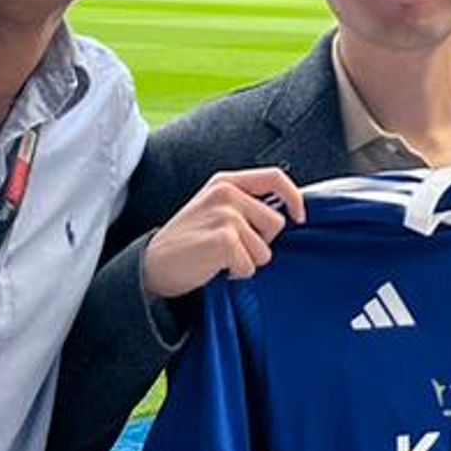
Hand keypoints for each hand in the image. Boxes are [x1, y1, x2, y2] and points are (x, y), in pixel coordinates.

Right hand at [142, 168, 304, 298]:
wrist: (152, 265)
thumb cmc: (187, 241)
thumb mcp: (214, 209)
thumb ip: (245, 204)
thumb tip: (286, 212)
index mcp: (226, 182)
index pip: (275, 177)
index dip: (294, 197)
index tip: (299, 216)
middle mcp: (226, 193)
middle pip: (276, 222)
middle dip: (261, 242)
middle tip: (232, 247)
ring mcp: (225, 215)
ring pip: (265, 249)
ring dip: (247, 260)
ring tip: (219, 257)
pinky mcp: (223, 240)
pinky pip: (250, 265)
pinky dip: (236, 273)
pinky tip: (214, 267)